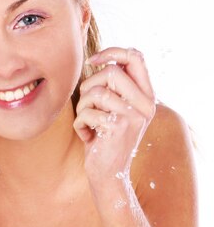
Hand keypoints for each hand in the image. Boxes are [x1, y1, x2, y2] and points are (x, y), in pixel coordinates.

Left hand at [73, 47, 155, 185]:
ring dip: (82, 107)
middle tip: (87, 104)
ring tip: (87, 121)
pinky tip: (87, 136)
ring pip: (96, 92)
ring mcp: (133, 117)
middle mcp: (145, 105)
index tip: (92, 61)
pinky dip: (80, 124)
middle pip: (111, 72)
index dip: (111, 52)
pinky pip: (87, 113)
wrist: (108, 174)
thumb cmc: (105, 138)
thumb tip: (101, 60)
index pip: (136, 56)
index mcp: (147, 96)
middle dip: (89, 85)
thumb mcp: (115, 109)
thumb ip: (115, 87)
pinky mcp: (118, 128)